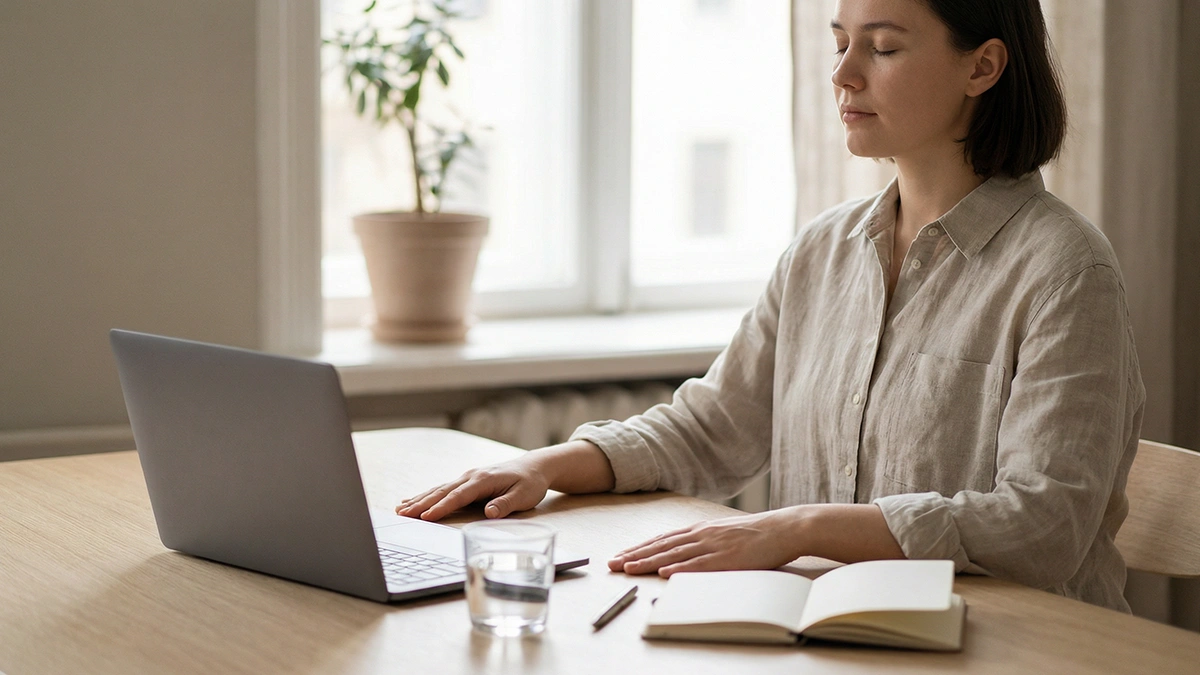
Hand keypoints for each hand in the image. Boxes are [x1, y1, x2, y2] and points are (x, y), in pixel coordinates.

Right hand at [396, 456, 550, 520]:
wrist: (534, 466)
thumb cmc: (530, 483)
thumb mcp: (524, 495)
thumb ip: (506, 504)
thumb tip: (490, 513)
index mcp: (484, 480)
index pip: (459, 496)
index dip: (442, 507)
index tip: (426, 517)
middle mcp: (472, 476)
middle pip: (443, 491)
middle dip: (422, 503)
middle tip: (403, 514)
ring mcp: (468, 477)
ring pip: (439, 489)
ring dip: (420, 499)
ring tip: (401, 508)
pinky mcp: (467, 481)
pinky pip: (443, 489)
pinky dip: (427, 495)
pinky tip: (413, 500)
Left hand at [607, 509, 804, 576]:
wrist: (784, 527)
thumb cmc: (756, 533)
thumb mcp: (723, 532)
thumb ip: (703, 540)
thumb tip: (682, 551)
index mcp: (701, 528)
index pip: (663, 539)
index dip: (640, 547)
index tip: (621, 555)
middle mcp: (702, 534)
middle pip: (662, 546)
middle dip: (635, 555)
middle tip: (613, 564)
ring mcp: (714, 545)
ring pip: (675, 555)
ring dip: (650, 562)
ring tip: (629, 568)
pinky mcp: (728, 558)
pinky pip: (701, 565)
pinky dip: (681, 569)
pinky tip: (665, 573)